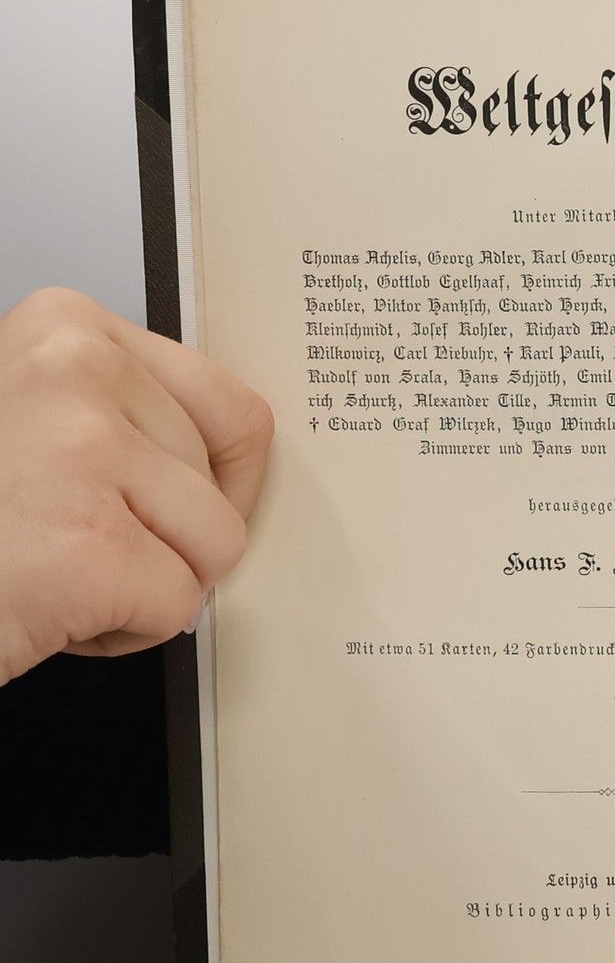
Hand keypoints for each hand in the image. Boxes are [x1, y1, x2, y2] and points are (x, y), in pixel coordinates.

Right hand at [0, 287, 272, 684]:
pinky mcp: (88, 543)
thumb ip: (120, 416)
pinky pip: (178, 604)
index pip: (229, 408)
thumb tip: (231, 458)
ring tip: (56, 571)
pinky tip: (46, 608)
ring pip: (215, 545)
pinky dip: (122, 632)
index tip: (174, 506)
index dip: (219, 479)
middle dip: (165, 538)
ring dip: (147, 585)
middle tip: (68, 542)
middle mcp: (77, 371)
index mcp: (66, 330)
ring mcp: (84, 451)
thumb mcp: (34, 420)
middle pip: (223, 484)